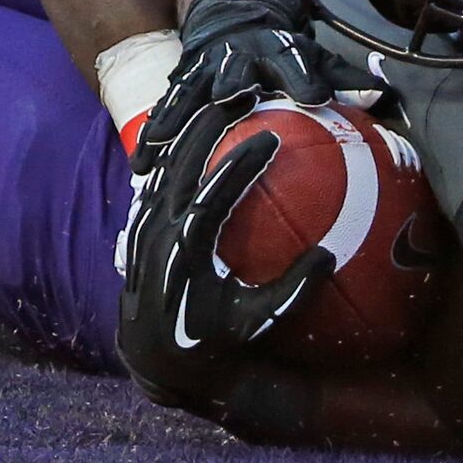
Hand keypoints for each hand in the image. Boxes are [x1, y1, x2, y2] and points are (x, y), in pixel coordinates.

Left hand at [116, 99, 332, 411]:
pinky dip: (172, 156)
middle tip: (239, 99)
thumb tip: (329, 255)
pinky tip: (191, 137)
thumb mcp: (257, 322)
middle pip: (181, 166)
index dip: (241, 163)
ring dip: (188, 135)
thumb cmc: (214, 342)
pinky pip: (153, 183)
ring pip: (162, 168)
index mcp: (186, 253)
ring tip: (215, 106)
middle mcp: (157, 235)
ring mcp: (141, 229)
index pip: (213, 195)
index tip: (270, 137)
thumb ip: (294, 291)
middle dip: (209, 128)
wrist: (156, 362)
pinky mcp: (134, 230)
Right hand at [133, 0, 340, 177]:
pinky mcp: (182, 81)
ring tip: (164, 146)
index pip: (293, 59)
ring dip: (177, 117)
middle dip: (231, 82)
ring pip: (190, 93)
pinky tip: (144, 163)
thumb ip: (346, 78)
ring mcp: (204, 68)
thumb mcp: (315, 56)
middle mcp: (236, 56)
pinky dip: (155, 133)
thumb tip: (387, 97)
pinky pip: (167, 108)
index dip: (303, 75)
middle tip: (227, 100)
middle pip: (233, 69)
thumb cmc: (283, 50)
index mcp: (275, 49)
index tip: (314, 96)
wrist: (234, 16)